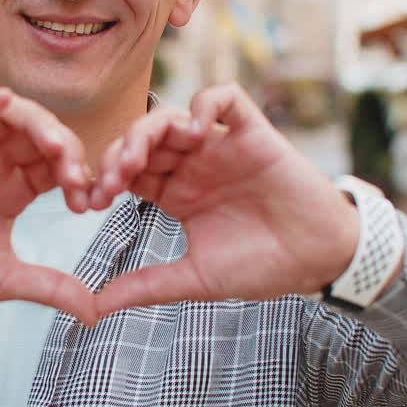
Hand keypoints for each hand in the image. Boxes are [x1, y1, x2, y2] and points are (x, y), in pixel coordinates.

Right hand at [0, 87, 95, 324]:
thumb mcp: (1, 280)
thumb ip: (48, 287)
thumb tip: (95, 314)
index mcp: (14, 189)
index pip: (57, 167)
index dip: (78, 177)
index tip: (88, 204)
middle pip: (39, 135)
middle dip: (65, 148)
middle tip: (76, 174)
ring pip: (6, 116)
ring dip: (35, 121)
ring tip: (53, 142)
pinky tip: (2, 99)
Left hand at [89, 84, 359, 316]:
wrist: (317, 260)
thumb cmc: (261, 268)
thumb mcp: (195, 279)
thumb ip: (146, 286)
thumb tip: (94, 308)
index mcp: (175, 194)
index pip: (127, 172)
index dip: (104, 180)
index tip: (89, 203)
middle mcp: (194, 165)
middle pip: (142, 140)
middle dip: (117, 155)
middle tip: (109, 182)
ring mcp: (222, 147)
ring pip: (173, 116)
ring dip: (146, 130)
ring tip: (136, 158)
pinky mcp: (254, 133)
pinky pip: (226, 98)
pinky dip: (205, 104)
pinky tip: (193, 131)